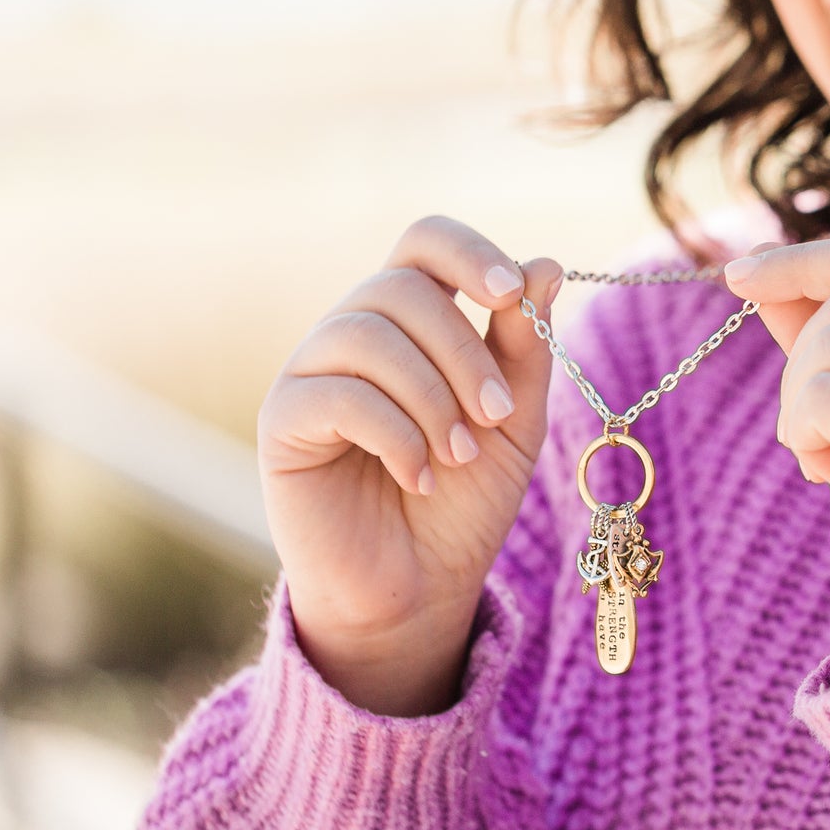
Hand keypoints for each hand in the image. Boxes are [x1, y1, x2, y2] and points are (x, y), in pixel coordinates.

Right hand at [257, 216, 562, 714]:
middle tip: (496, 416)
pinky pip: (338, 394)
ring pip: (367, 334)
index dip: (467, 253)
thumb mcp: (513, 419)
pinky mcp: (283, 420)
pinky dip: (396, 435)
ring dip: (432, 397)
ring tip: (460, 455)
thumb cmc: (465, 498)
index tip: (510, 294)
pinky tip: (420, 477)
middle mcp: (354, 332)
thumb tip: (546, 263)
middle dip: (464, 352)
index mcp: (413, 321)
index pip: (425, 242)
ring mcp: (312, 371)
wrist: (420, 586)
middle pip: (402, 286)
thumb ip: (525, 345)